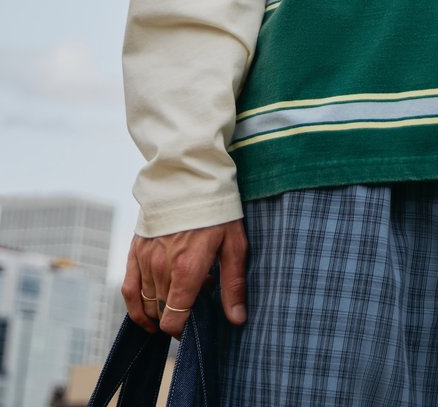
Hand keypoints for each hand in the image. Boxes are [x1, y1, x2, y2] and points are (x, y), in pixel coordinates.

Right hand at [122, 220, 247, 337]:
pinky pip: (128, 290)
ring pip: (146, 304)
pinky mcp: (135, 251)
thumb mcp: (234, 244)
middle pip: (161, 313)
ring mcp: (145, 260)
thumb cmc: (217, 211)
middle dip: (177, 316)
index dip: (183, 331)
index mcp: (186, 270)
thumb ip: (233, 284)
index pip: (174, 321)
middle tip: (194, 304)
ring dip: (160, 310)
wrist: (190, 178)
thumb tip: (236, 319)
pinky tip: (145, 315)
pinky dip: (134, 307)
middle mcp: (161, 269)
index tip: (195, 326)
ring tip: (178, 300)